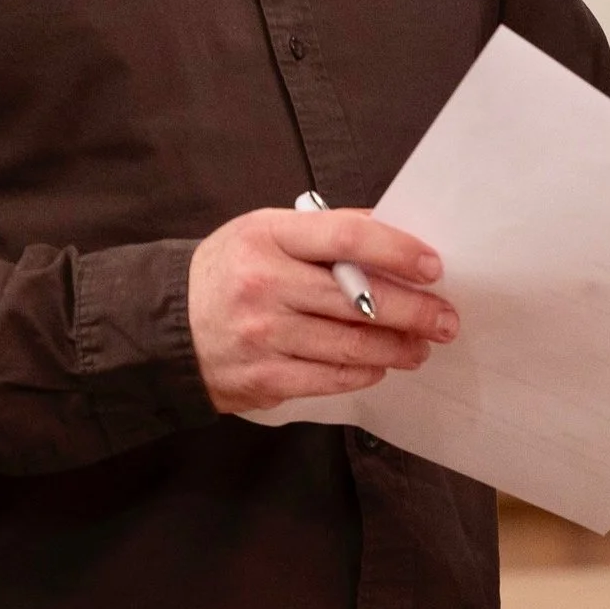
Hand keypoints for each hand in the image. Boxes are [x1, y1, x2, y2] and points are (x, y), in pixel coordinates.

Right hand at [187, 206, 455, 415]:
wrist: (164, 327)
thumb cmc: (229, 271)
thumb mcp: (265, 231)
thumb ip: (325, 231)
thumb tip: (390, 229)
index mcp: (268, 236)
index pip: (348, 237)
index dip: (398, 250)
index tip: (433, 266)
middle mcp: (265, 284)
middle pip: (360, 299)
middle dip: (414, 311)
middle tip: (445, 319)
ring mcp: (263, 335)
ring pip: (351, 345)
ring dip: (397, 347)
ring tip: (421, 345)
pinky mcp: (263, 379)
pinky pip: (330, 378)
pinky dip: (363, 372)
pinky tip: (380, 365)